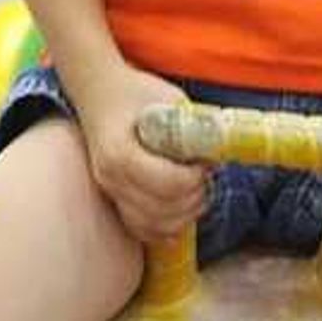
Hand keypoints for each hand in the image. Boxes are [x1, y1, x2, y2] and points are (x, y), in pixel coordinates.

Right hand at [71, 70, 207, 247]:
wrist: (99, 92)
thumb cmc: (134, 91)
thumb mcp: (169, 98)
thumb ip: (195, 124)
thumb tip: (222, 150)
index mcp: (121, 153)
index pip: (168, 184)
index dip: (196, 179)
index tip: (207, 163)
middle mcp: (111, 178)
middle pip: (164, 210)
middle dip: (195, 197)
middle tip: (206, 176)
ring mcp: (109, 191)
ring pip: (154, 226)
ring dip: (184, 214)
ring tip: (196, 190)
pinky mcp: (113, 199)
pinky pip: (140, 229)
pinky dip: (165, 228)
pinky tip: (182, 211)